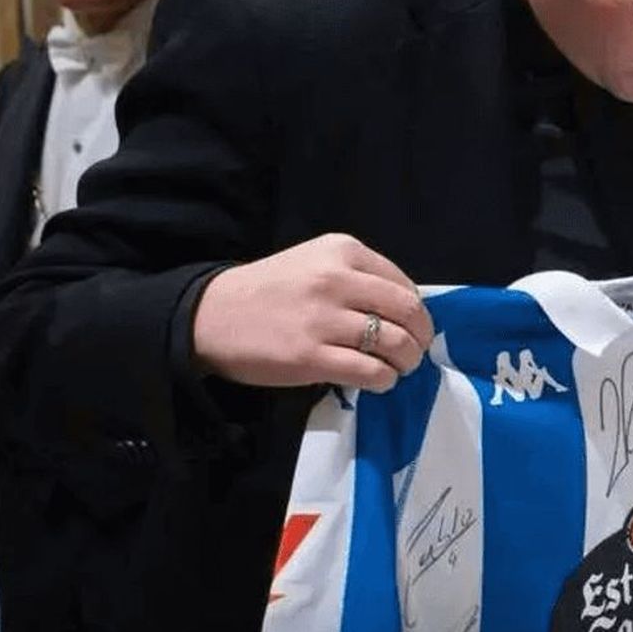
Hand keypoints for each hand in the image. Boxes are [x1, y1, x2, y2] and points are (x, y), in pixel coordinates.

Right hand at [191, 233, 432, 392]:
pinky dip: (384, 380)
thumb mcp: (316, 263)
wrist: (210, 316)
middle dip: (421, 338)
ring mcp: (323, 319)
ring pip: (395, 344)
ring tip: (397, 368)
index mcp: (342, 251)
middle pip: (408, 313)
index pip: (404, 284)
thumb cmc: (270, 291)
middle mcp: (336, 280)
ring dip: (407, 362)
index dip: (417, 312)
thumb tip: (408, 310)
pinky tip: (377, 380)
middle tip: (415, 352)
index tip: (412, 327)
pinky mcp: (311, 357)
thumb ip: (360, 278)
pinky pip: (371, 372)